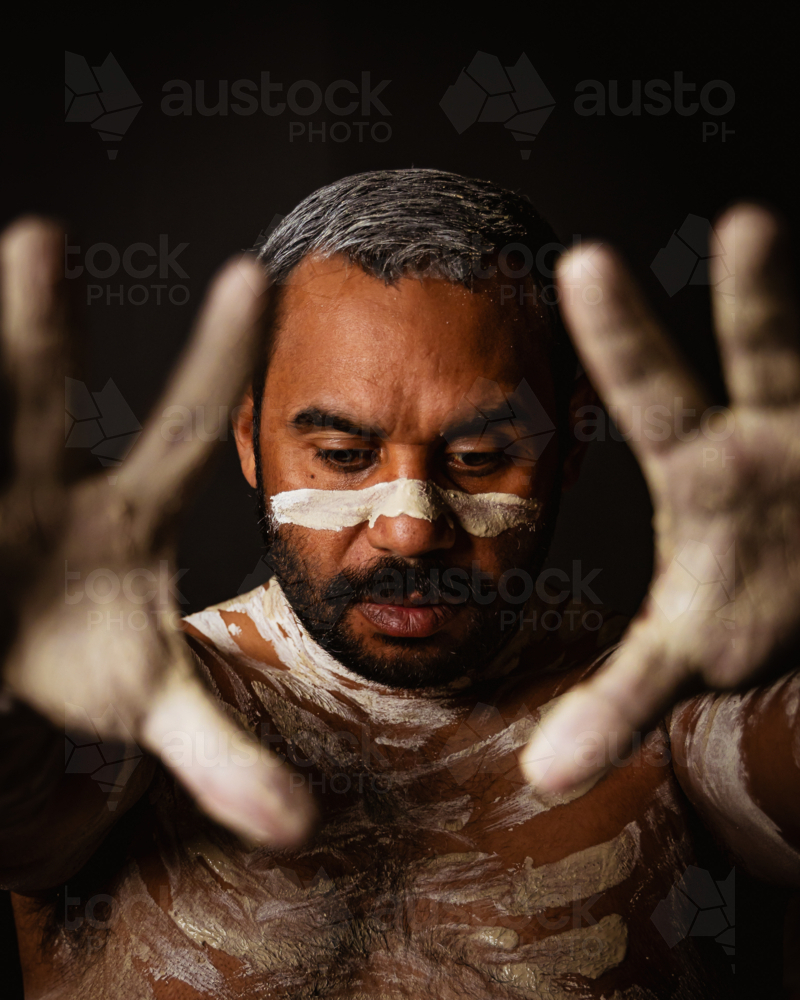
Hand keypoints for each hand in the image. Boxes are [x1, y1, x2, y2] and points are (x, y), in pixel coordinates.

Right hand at [0, 219, 314, 844]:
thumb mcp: (150, 705)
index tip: (255, 275)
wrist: (7, 667)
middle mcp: (43, 482)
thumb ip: (223, 757)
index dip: (219, 358)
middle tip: (39, 241)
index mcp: (126, 515)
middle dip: (33, 329)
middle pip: (35, 399)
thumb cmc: (79, 661)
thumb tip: (302, 831)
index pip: (186, 427)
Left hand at [523, 205, 799, 791]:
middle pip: (770, 358)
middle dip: (761, 298)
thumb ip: (617, 705)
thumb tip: (539, 782)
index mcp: (710, 474)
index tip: (582, 261)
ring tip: (782, 237)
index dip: (622, 337)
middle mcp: (780, 440)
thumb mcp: (687, 650)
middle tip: (746, 222)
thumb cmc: (750, 605)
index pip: (656, 399)